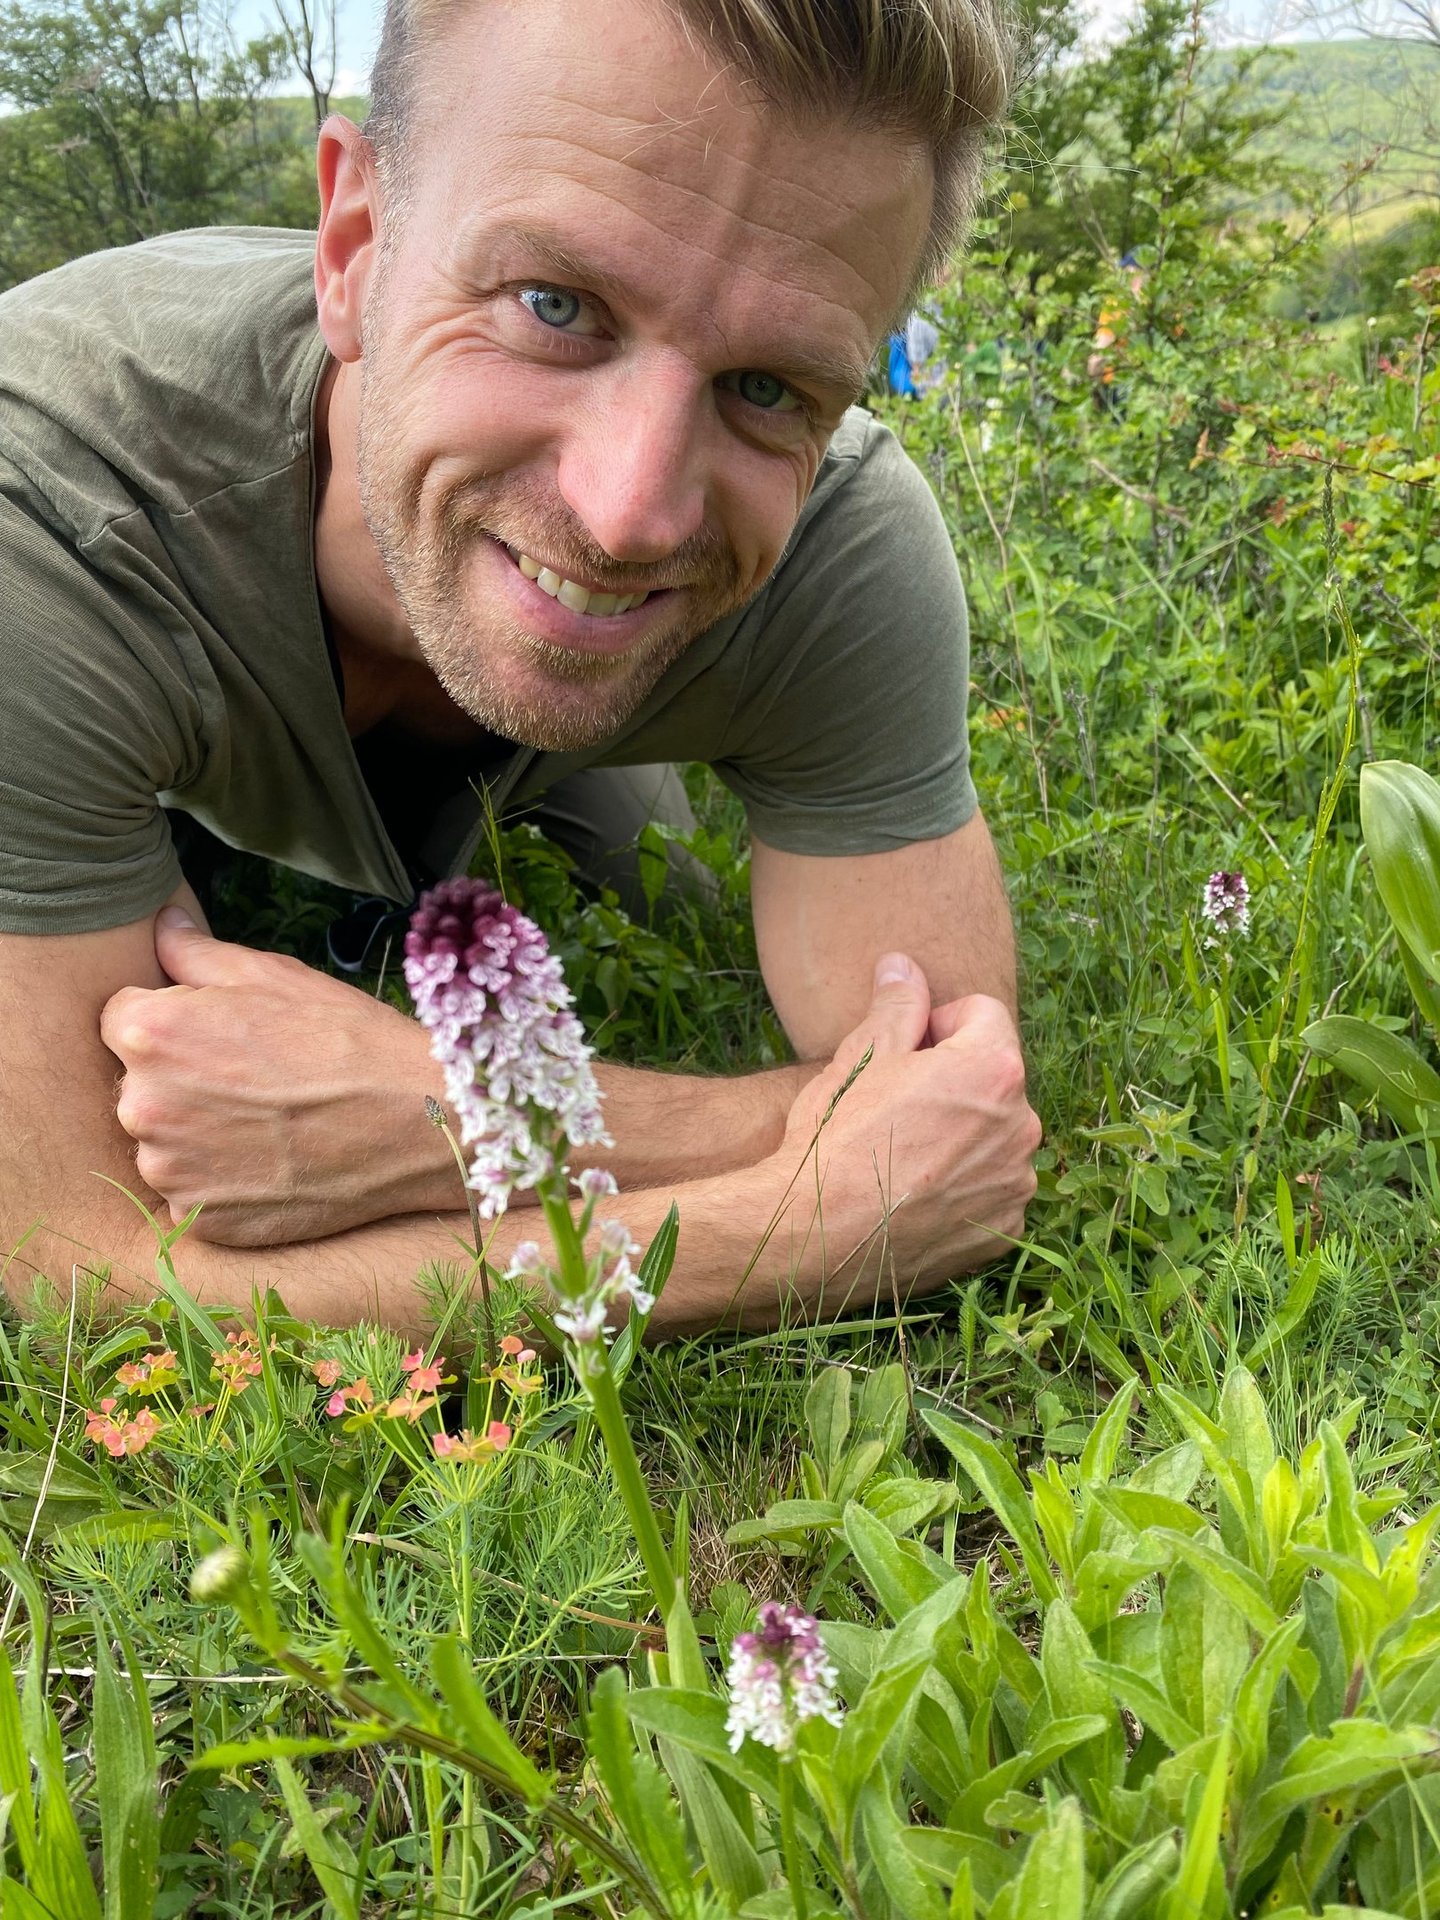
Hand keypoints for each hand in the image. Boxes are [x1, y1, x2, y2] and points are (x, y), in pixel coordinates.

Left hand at [100, 908, 453, 1244]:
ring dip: (198, 1134)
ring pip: (163, 1144)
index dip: (172, 1019)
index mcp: (150, 1034)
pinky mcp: (202, 1220)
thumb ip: (196, 953)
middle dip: (179, 1078)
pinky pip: (194, 1194)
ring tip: (268, 1122)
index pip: (121, 1019)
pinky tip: (273, 1160)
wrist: (413, 1121)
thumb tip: (163, 926)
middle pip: (138, 1085)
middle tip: (253, 1078)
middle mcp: (143, 1107)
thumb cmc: (345, 1038)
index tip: (220, 1032)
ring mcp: (171, 1172)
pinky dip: (223, 1182)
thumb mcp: (272, 975)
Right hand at [773, 952, 1040, 1288]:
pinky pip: (990, 1190)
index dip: (936, 1023)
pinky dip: (963, 1187)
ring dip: (961, 1133)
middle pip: (992, 1076)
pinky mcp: (1002, 1231)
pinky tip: (913, 1193)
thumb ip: (896, 1005)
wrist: (816, 1237)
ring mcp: (1015, 1183)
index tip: (901, 1052)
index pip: (982, 1013)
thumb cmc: (836, 1139)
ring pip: (993, 1136)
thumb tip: (903, 965)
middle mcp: (1022, 1125)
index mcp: (994, 1069)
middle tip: (894, 1105)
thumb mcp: (861, 1057)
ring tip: (901, 1152)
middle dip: (953, 1079)